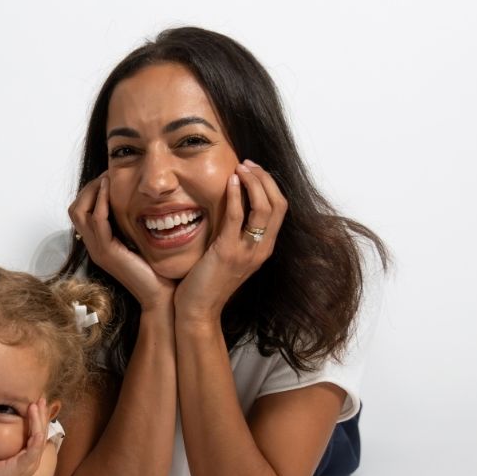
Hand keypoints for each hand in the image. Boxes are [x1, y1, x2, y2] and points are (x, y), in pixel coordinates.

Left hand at [0, 398, 52, 475]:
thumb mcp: (1, 453)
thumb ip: (6, 441)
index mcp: (29, 454)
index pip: (38, 431)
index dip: (39, 417)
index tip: (37, 401)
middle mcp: (33, 457)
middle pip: (42, 431)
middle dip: (42, 414)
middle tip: (41, 398)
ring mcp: (31, 463)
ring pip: (40, 438)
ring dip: (39, 421)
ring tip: (36, 405)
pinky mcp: (24, 467)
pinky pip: (34, 451)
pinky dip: (37, 439)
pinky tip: (37, 429)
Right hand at [69, 174, 174, 311]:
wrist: (161, 295)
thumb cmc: (158, 270)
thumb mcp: (142, 240)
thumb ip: (135, 223)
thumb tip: (141, 199)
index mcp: (101, 244)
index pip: (83, 211)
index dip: (93, 191)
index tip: (109, 177)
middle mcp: (95, 246)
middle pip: (76, 209)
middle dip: (89, 188)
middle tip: (107, 175)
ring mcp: (98, 250)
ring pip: (80, 212)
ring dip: (93, 191)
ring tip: (107, 179)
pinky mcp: (106, 252)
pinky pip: (96, 221)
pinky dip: (101, 202)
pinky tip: (111, 190)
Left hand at [174, 160, 287, 323]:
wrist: (197, 311)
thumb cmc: (207, 283)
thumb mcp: (228, 255)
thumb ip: (235, 234)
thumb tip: (232, 207)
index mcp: (263, 249)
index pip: (279, 209)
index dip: (269, 185)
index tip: (253, 170)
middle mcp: (261, 250)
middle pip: (278, 204)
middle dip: (265, 178)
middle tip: (247, 164)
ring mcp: (247, 252)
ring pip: (264, 208)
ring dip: (254, 182)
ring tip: (240, 168)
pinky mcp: (228, 252)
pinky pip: (237, 217)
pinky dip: (236, 196)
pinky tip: (229, 182)